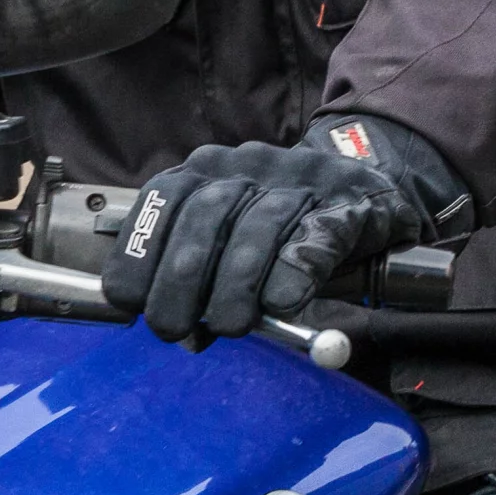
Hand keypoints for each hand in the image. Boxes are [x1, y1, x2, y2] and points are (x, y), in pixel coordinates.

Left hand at [102, 119, 467, 346]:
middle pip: (204, 217)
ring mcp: (300, 179)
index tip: (129, 302)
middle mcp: (248, 165)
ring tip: (230, 325)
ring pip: (257, 226)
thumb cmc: (285, 225)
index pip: (161, 202)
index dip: (139, 254)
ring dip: (236, 284)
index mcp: (208, 170)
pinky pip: (315, 237)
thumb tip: (180, 330)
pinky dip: (294, 272)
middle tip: (175, 329)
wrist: (366, 187)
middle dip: (181, 280)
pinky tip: (282, 301)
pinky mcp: (348, 203)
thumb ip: (198, 274)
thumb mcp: (231, 237)